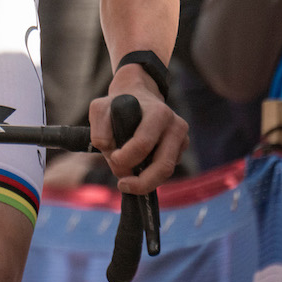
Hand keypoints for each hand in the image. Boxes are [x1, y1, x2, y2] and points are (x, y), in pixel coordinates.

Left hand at [88, 68, 185, 194]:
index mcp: (158, 113)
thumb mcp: (100, 108)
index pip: (143, 144)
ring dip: (145, 182)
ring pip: (167, 172)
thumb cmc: (117, 105)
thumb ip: (99, 129)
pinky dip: (150, 175)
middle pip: (163, 166)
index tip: (113, 158)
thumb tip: (110, 153)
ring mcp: (182, 139)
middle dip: (141, 182)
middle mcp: (176, 126)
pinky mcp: (180, 150)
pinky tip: (137, 169)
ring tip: (127, 183)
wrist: (138, 96)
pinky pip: (166, 169)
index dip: (125, 158)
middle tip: (122, 185)